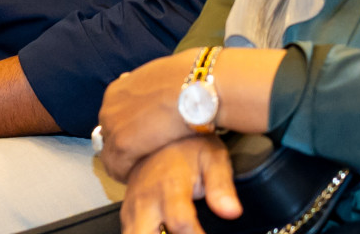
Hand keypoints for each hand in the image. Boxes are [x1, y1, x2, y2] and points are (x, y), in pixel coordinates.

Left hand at [98, 50, 200, 180]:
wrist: (196, 86)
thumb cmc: (190, 81)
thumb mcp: (162, 78)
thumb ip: (152, 89)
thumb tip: (159, 93)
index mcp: (118, 90)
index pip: (113, 119)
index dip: (127, 133)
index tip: (140, 142)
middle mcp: (109, 107)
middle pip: (108, 137)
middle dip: (124, 149)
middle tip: (142, 159)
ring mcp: (113, 126)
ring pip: (110, 155)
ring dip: (125, 165)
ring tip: (143, 172)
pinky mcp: (122, 144)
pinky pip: (117, 168)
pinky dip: (128, 175)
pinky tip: (144, 176)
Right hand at [120, 136, 239, 233]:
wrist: (161, 135)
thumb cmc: (189, 147)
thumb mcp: (213, 158)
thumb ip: (221, 186)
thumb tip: (232, 211)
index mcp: (170, 186)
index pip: (180, 223)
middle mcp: (146, 199)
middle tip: (188, 233)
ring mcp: (133, 207)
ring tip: (174, 231)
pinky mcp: (127, 213)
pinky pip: (131, 232)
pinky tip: (163, 230)